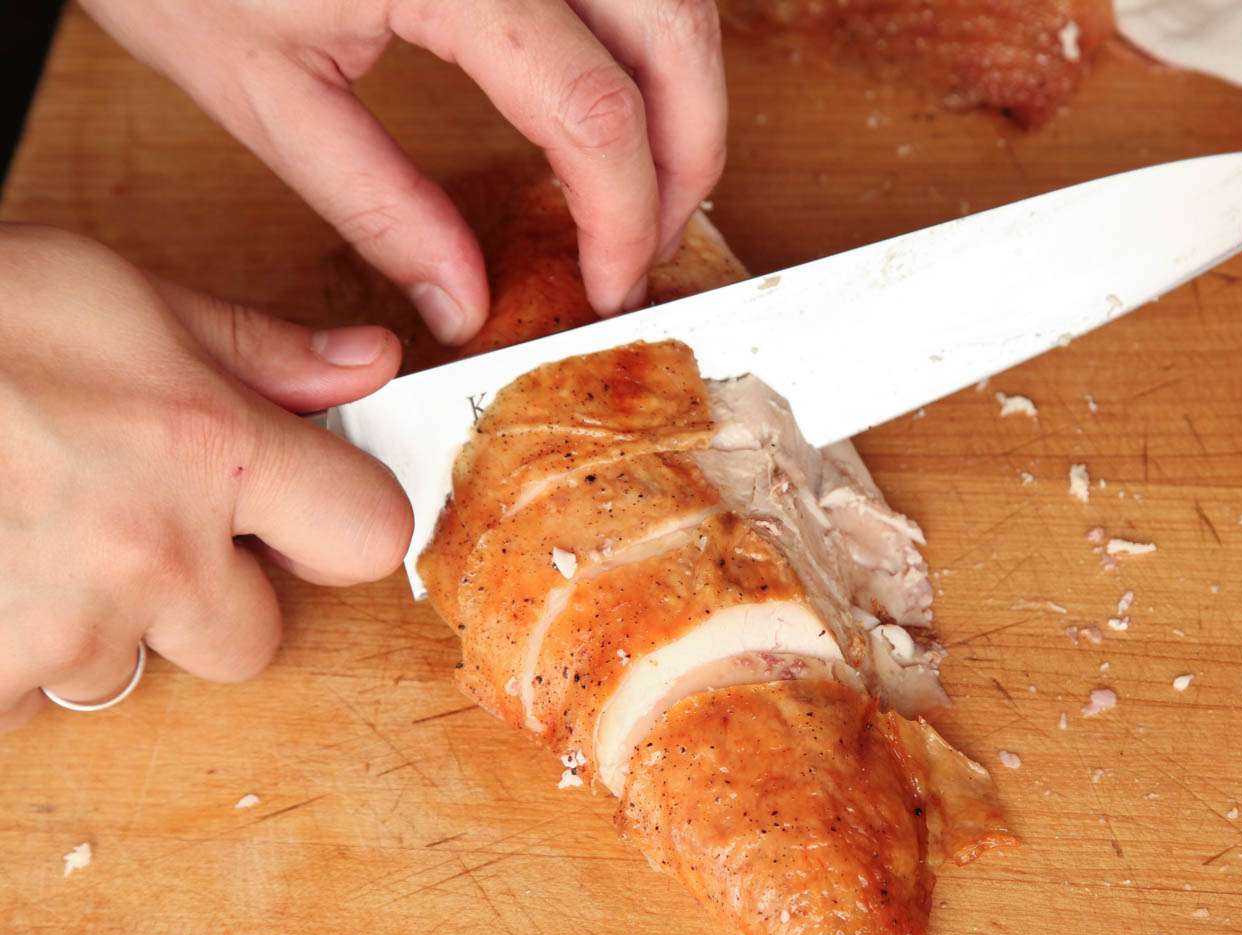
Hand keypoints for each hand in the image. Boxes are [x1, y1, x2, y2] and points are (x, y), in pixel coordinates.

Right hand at [0, 225, 412, 731]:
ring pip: (130, 670)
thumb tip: (371, 362)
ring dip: (94, 621)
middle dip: (207, 597)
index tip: (303, 513)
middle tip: (126, 524)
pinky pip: (32, 697)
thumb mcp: (112, 292)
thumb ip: (255, 345)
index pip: (370, 535)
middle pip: (253, 639)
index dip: (343, 525)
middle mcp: (150, 556)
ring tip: (23, 531)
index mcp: (207, 446)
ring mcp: (60, 632)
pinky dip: (11, 651)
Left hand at [80, 0, 727, 334]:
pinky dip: (647, 42)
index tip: (612, 284)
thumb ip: (378, 207)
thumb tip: (463, 301)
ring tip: (645, 183)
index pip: (593, 109)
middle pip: (675, 35)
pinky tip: (616, 96)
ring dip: (683, 92)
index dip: (623, 214)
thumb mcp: (262, 93)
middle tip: (654, 242)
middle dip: (689, 153)